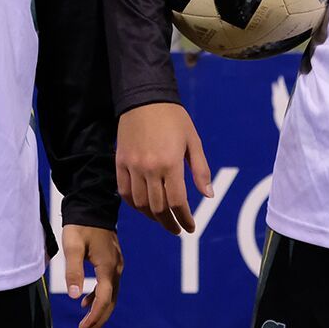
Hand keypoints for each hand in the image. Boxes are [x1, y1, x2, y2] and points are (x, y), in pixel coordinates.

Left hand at [62, 224, 122, 327]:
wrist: (92, 206)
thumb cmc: (80, 225)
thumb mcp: (73, 246)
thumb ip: (73, 271)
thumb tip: (75, 297)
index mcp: (108, 266)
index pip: (104, 299)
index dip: (95, 317)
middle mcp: (116, 268)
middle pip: (111, 301)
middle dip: (98, 320)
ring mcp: (116, 265)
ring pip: (111, 295)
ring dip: (99, 311)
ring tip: (86, 327)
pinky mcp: (112, 261)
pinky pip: (109, 286)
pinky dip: (99, 298)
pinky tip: (86, 303)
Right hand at [116, 102, 211, 233]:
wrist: (145, 98)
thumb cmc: (174, 118)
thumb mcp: (193, 141)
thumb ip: (200, 170)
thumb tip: (208, 196)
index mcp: (170, 163)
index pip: (177, 202)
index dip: (184, 218)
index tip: (190, 227)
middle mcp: (149, 168)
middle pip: (158, 207)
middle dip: (169, 223)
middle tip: (177, 229)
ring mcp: (132, 166)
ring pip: (140, 203)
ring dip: (152, 217)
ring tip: (162, 220)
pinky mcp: (120, 162)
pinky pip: (124, 191)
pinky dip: (133, 204)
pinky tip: (143, 208)